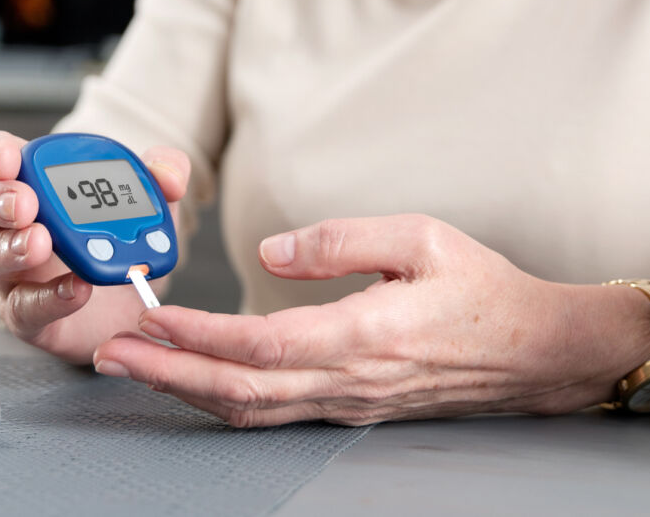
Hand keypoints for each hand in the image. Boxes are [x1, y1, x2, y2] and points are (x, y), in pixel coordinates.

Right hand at [0, 131, 191, 364]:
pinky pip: (21, 308)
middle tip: (25, 204)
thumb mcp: (148, 196)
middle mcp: (7, 224)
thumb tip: (169, 177)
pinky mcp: (26, 315)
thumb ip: (163, 173)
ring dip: (9, 247)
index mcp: (29, 181)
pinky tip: (75, 288)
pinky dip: (47, 298)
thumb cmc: (121, 233)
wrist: (131, 296)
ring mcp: (11, 271)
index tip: (12, 158)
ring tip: (41, 244)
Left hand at [90, 214, 649, 426]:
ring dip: (186, 392)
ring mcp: (348, 404)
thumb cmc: (484, 290)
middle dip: (167, 374)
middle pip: (239, 390)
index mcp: (364, 334)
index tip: (149, 319)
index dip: (195, 336)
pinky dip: (224, 400)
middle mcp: (349, 381)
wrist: (538, 352)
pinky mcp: (351, 408)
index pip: (258, 344)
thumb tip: (271, 250)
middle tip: (111, 355)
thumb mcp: (421, 235)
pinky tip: (196, 383)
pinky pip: (275, 413)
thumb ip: (340, 238)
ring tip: (136, 368)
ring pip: (251, 411)